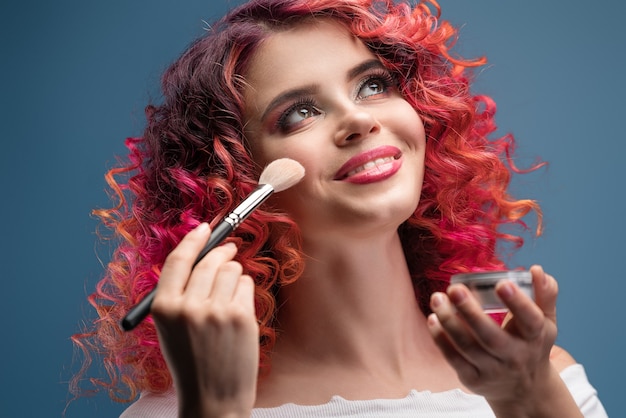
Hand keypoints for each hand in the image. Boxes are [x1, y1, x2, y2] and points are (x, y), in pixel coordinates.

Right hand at [151, 223, 258, 417]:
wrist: (213, 398)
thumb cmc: (192, 361)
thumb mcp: (171, 327)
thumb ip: (180, 292)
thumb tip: (203, 253)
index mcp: (163, 308)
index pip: (178, 260)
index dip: (193, 239)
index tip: (204, 228)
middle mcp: (188, 307)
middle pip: (209, 260)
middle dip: (222, 250)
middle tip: (230, 249)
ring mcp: (216, 311)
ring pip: (232, 269)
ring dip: (235, 274)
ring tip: (230, 296)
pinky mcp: (241, 317)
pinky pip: (247, 284)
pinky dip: (246, 289)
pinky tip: (239, 308)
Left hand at [427, 265, 581, 416]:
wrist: (524, 389)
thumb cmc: (531, 345)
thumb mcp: (545, 322)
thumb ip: (544, 295)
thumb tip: (537, 269)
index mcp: (534, 338)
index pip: (530, 321)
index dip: (517, 302)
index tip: (502, 283)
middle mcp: (515, 356)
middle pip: (491, 336)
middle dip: (470, 311)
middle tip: (454, 288)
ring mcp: (493, 370)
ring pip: (467, 346)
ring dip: (448, 321)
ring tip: (437, 298)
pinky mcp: (473, 379)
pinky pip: (454, 359)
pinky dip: (441, 339)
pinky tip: (433, 319)